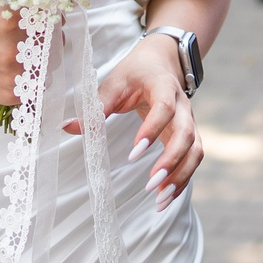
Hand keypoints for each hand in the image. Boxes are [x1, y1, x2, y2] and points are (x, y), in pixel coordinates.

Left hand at [87, 32, 205, 209]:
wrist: (162, 62)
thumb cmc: (136, 73)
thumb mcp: (114, 82)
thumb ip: (95, 106)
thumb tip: (67, 127)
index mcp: (164, 87)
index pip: (164, 109)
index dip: (152, 131)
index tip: (133, 154)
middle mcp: (183, 106)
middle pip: (187, 135)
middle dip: (172, 162)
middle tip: (151, 184)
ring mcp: (189, 122)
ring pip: (195, 151)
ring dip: (181, 176)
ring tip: (160, 200)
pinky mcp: (189, 136)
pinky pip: (193, 159)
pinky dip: (183, 180)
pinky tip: (165, 198)